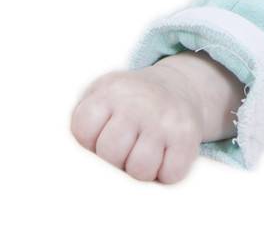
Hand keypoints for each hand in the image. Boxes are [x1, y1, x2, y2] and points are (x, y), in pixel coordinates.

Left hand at [70, 53, 244, 183]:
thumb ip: (83, 119)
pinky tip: (165, 156)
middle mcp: (138, 103)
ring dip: (140, 169)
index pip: (83, 129)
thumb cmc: (129, 103)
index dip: (90, 141)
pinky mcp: (188, 136)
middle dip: (115, 158)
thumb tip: (75, 162)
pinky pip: (170, 175)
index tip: (101, 134)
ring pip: (140, 169)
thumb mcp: (101, 94)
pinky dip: (167, 173)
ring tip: (144, 153)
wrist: (179, 87)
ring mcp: (165, 120)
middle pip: (111, 152)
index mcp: (111, 92)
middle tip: (126, 147)